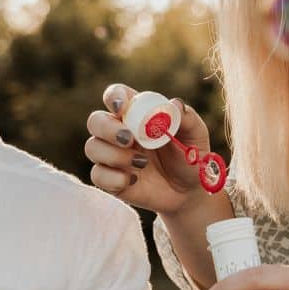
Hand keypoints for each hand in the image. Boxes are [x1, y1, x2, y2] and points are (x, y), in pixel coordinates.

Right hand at [84, 83, 218, 215]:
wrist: (189, 192)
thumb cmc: (191, 159)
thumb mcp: (196, 136)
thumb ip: (186, 118)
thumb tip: (173, 104)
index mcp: (138, 114)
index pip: (116, 96)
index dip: (114, 97)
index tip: (123, 108)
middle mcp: (120, 132)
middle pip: (95, 120)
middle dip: (107, 128)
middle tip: (129, 140)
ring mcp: (112, 156)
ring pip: (92, 147)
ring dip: (114, 155)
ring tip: (142, 163)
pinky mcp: (110, 179)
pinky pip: (97, 175)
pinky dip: (115, 178)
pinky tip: (135, 180)